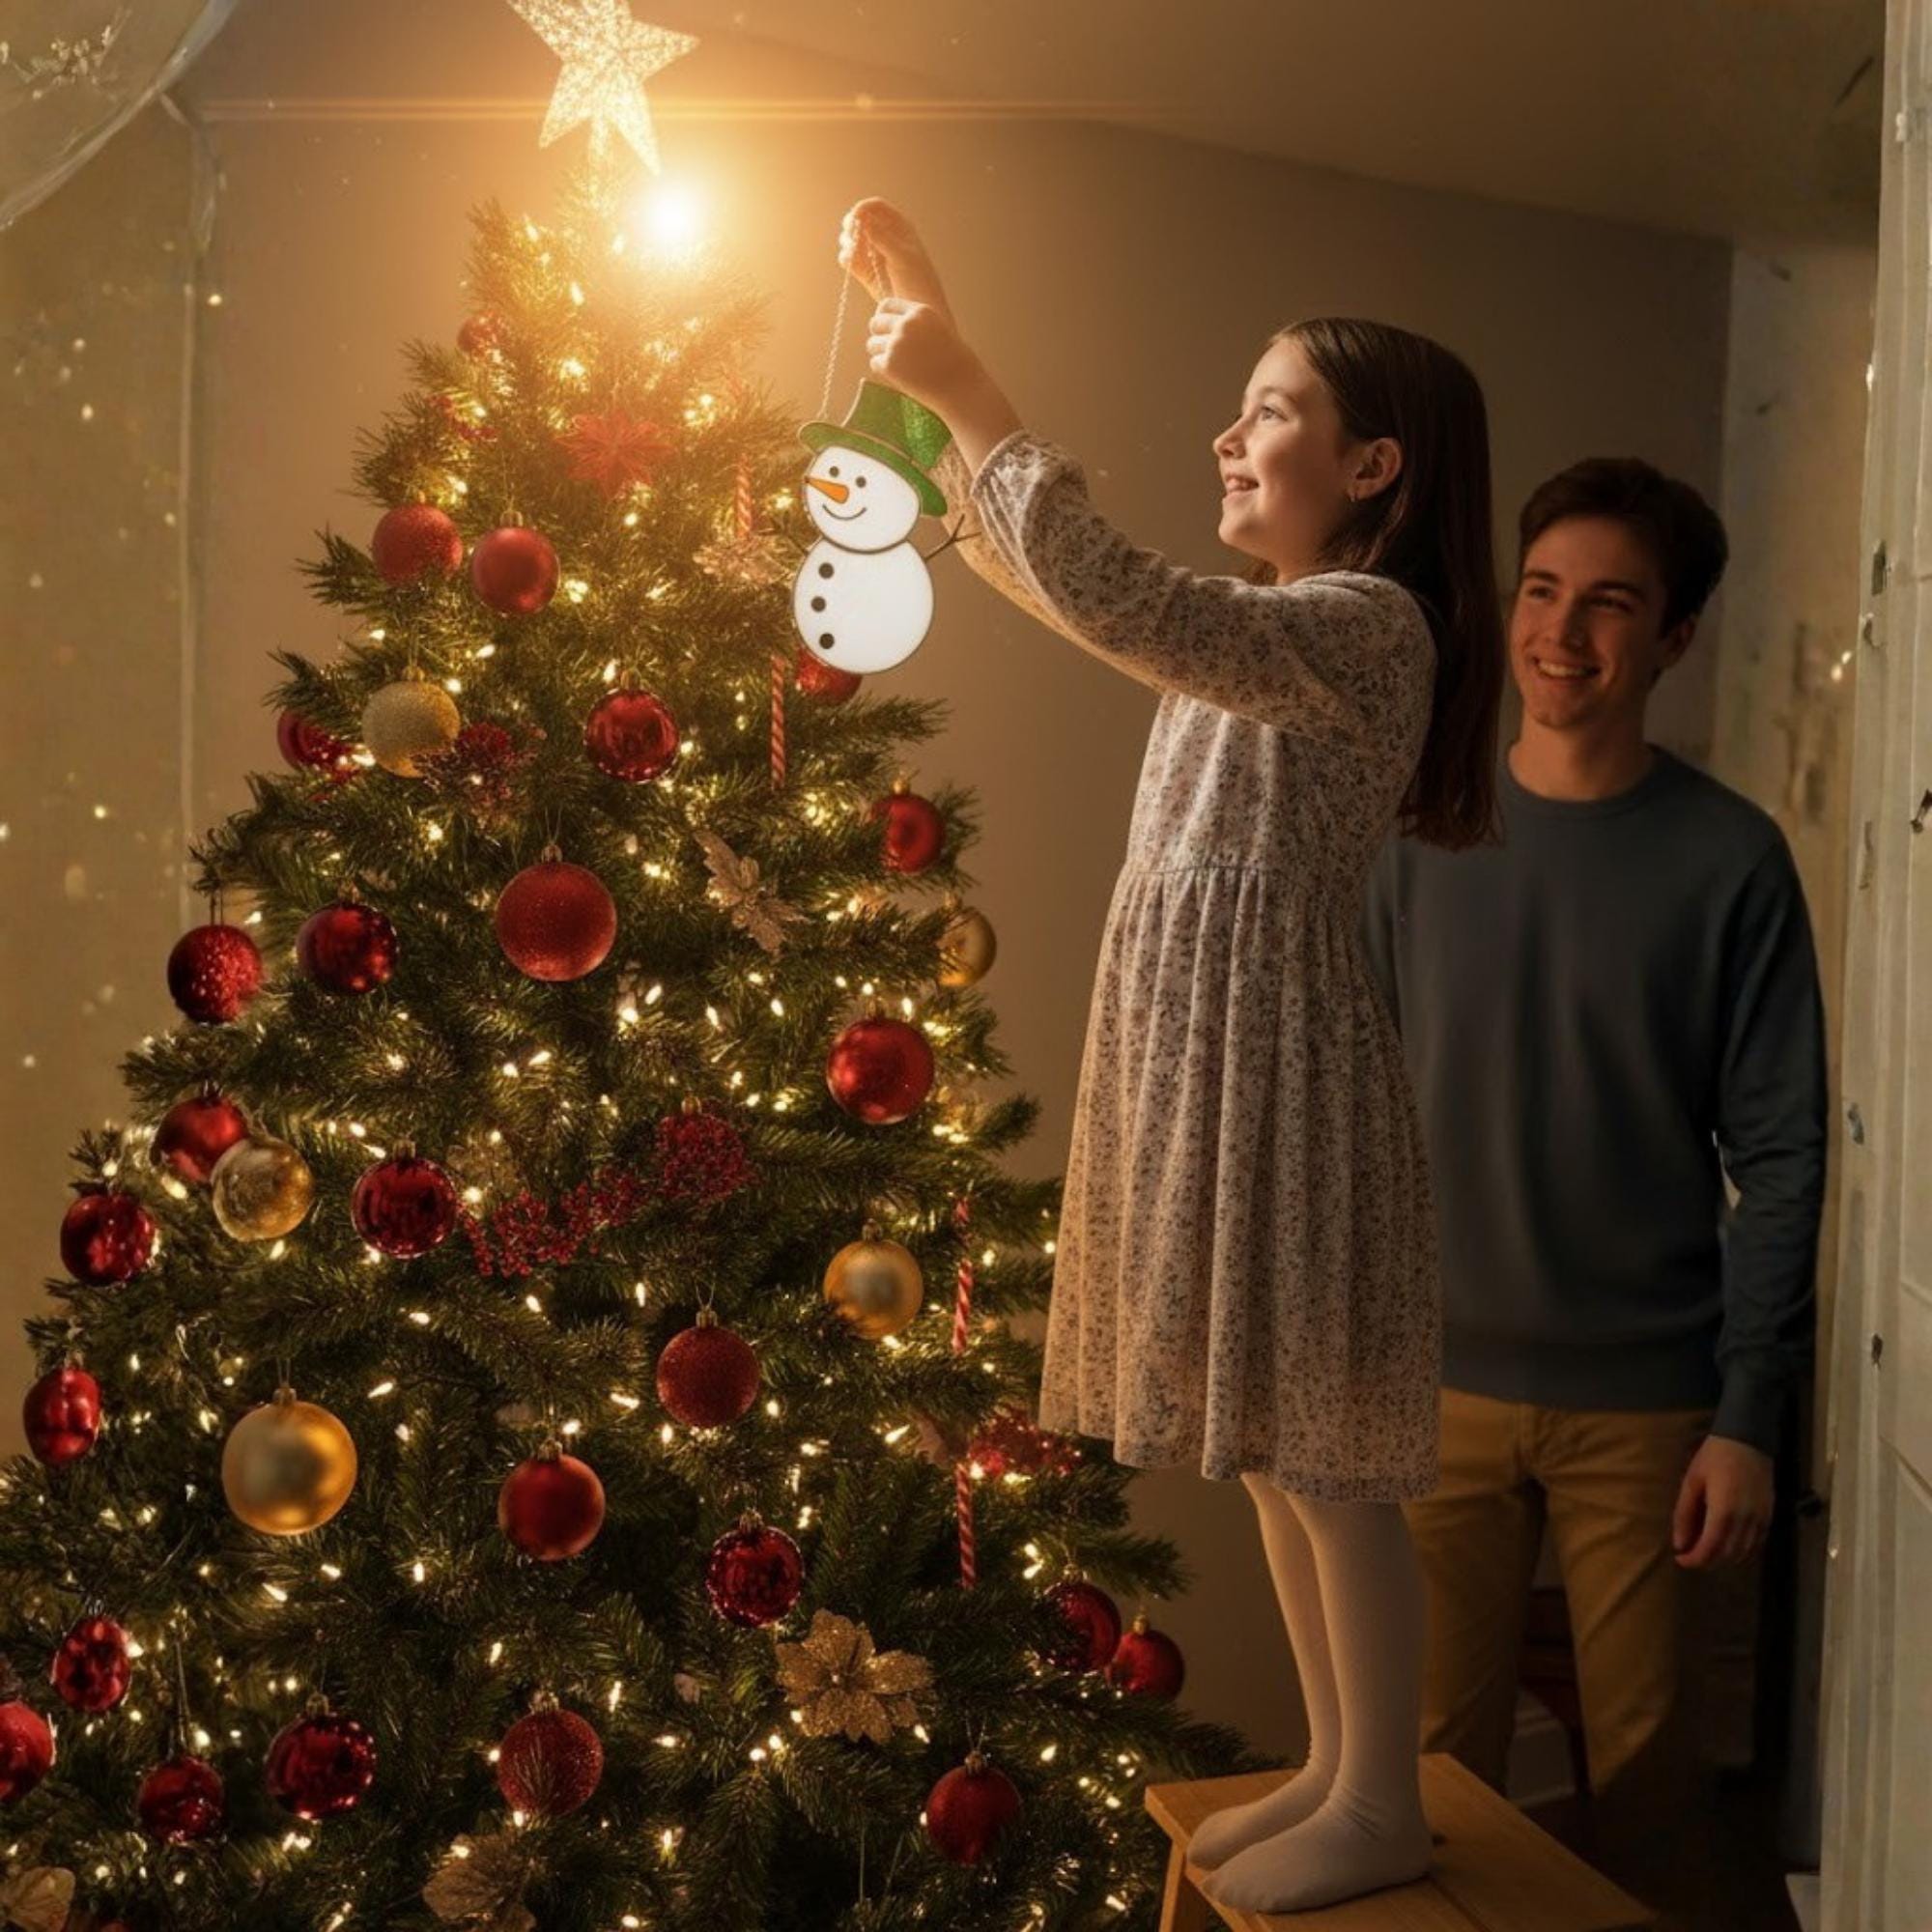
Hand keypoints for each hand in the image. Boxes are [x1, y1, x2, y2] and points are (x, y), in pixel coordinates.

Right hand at [839, 198, 952, 319]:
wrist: (916, 309)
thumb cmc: (918, 282)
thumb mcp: (903, 258)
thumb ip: (884, 239)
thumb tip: (863, 221)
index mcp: (899, 227)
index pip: (876, 207)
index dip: (863, 208)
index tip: (855, 219)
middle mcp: (884, 237)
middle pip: (860, 219)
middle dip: (851, 225)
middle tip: (851, 235)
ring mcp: (873, 253)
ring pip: (852, 238)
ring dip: (847, 241)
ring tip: (853, 252)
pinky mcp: (865, 271)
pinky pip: (849, 258)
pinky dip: (846, 257)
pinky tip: (850, 262)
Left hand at [864, 295, 987, 419]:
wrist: (961, 388)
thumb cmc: (953, 363)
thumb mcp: (937, 330)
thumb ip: (914, 323)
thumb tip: (885, 322)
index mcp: (920, 312)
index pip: (886, 305)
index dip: (884, 317)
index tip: (888, 329)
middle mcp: (906, 324)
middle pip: (875, 323)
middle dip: (880, 336)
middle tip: (892, 351)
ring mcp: (896, 344)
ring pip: (872, 344)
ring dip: (880, 354)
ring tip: (900, 366)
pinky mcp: (890, 365)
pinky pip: (875, 363)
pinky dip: (884, 371)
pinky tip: (902, 376)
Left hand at [1672, 1434, 1773, 1567]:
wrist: (1748, 1440)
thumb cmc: (1714, 1458)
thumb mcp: (1692, 1482)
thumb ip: (1685, 1514)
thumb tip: (1679, 1543)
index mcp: (1724, 1512)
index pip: (1710, 1548)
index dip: (1695, 1559)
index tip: (1681, 1559)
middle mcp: (1746, 1521)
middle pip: (1728, 1555)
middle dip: (1708, 1561)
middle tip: (1691, 1557)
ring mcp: (1761, 1520)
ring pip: (1744, 1553)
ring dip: (1725, 1558)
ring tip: (1706, 1552)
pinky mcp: (1770, 1516)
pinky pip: (1757, 1544)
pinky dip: (1742, 1551)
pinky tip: (1729, 1547)